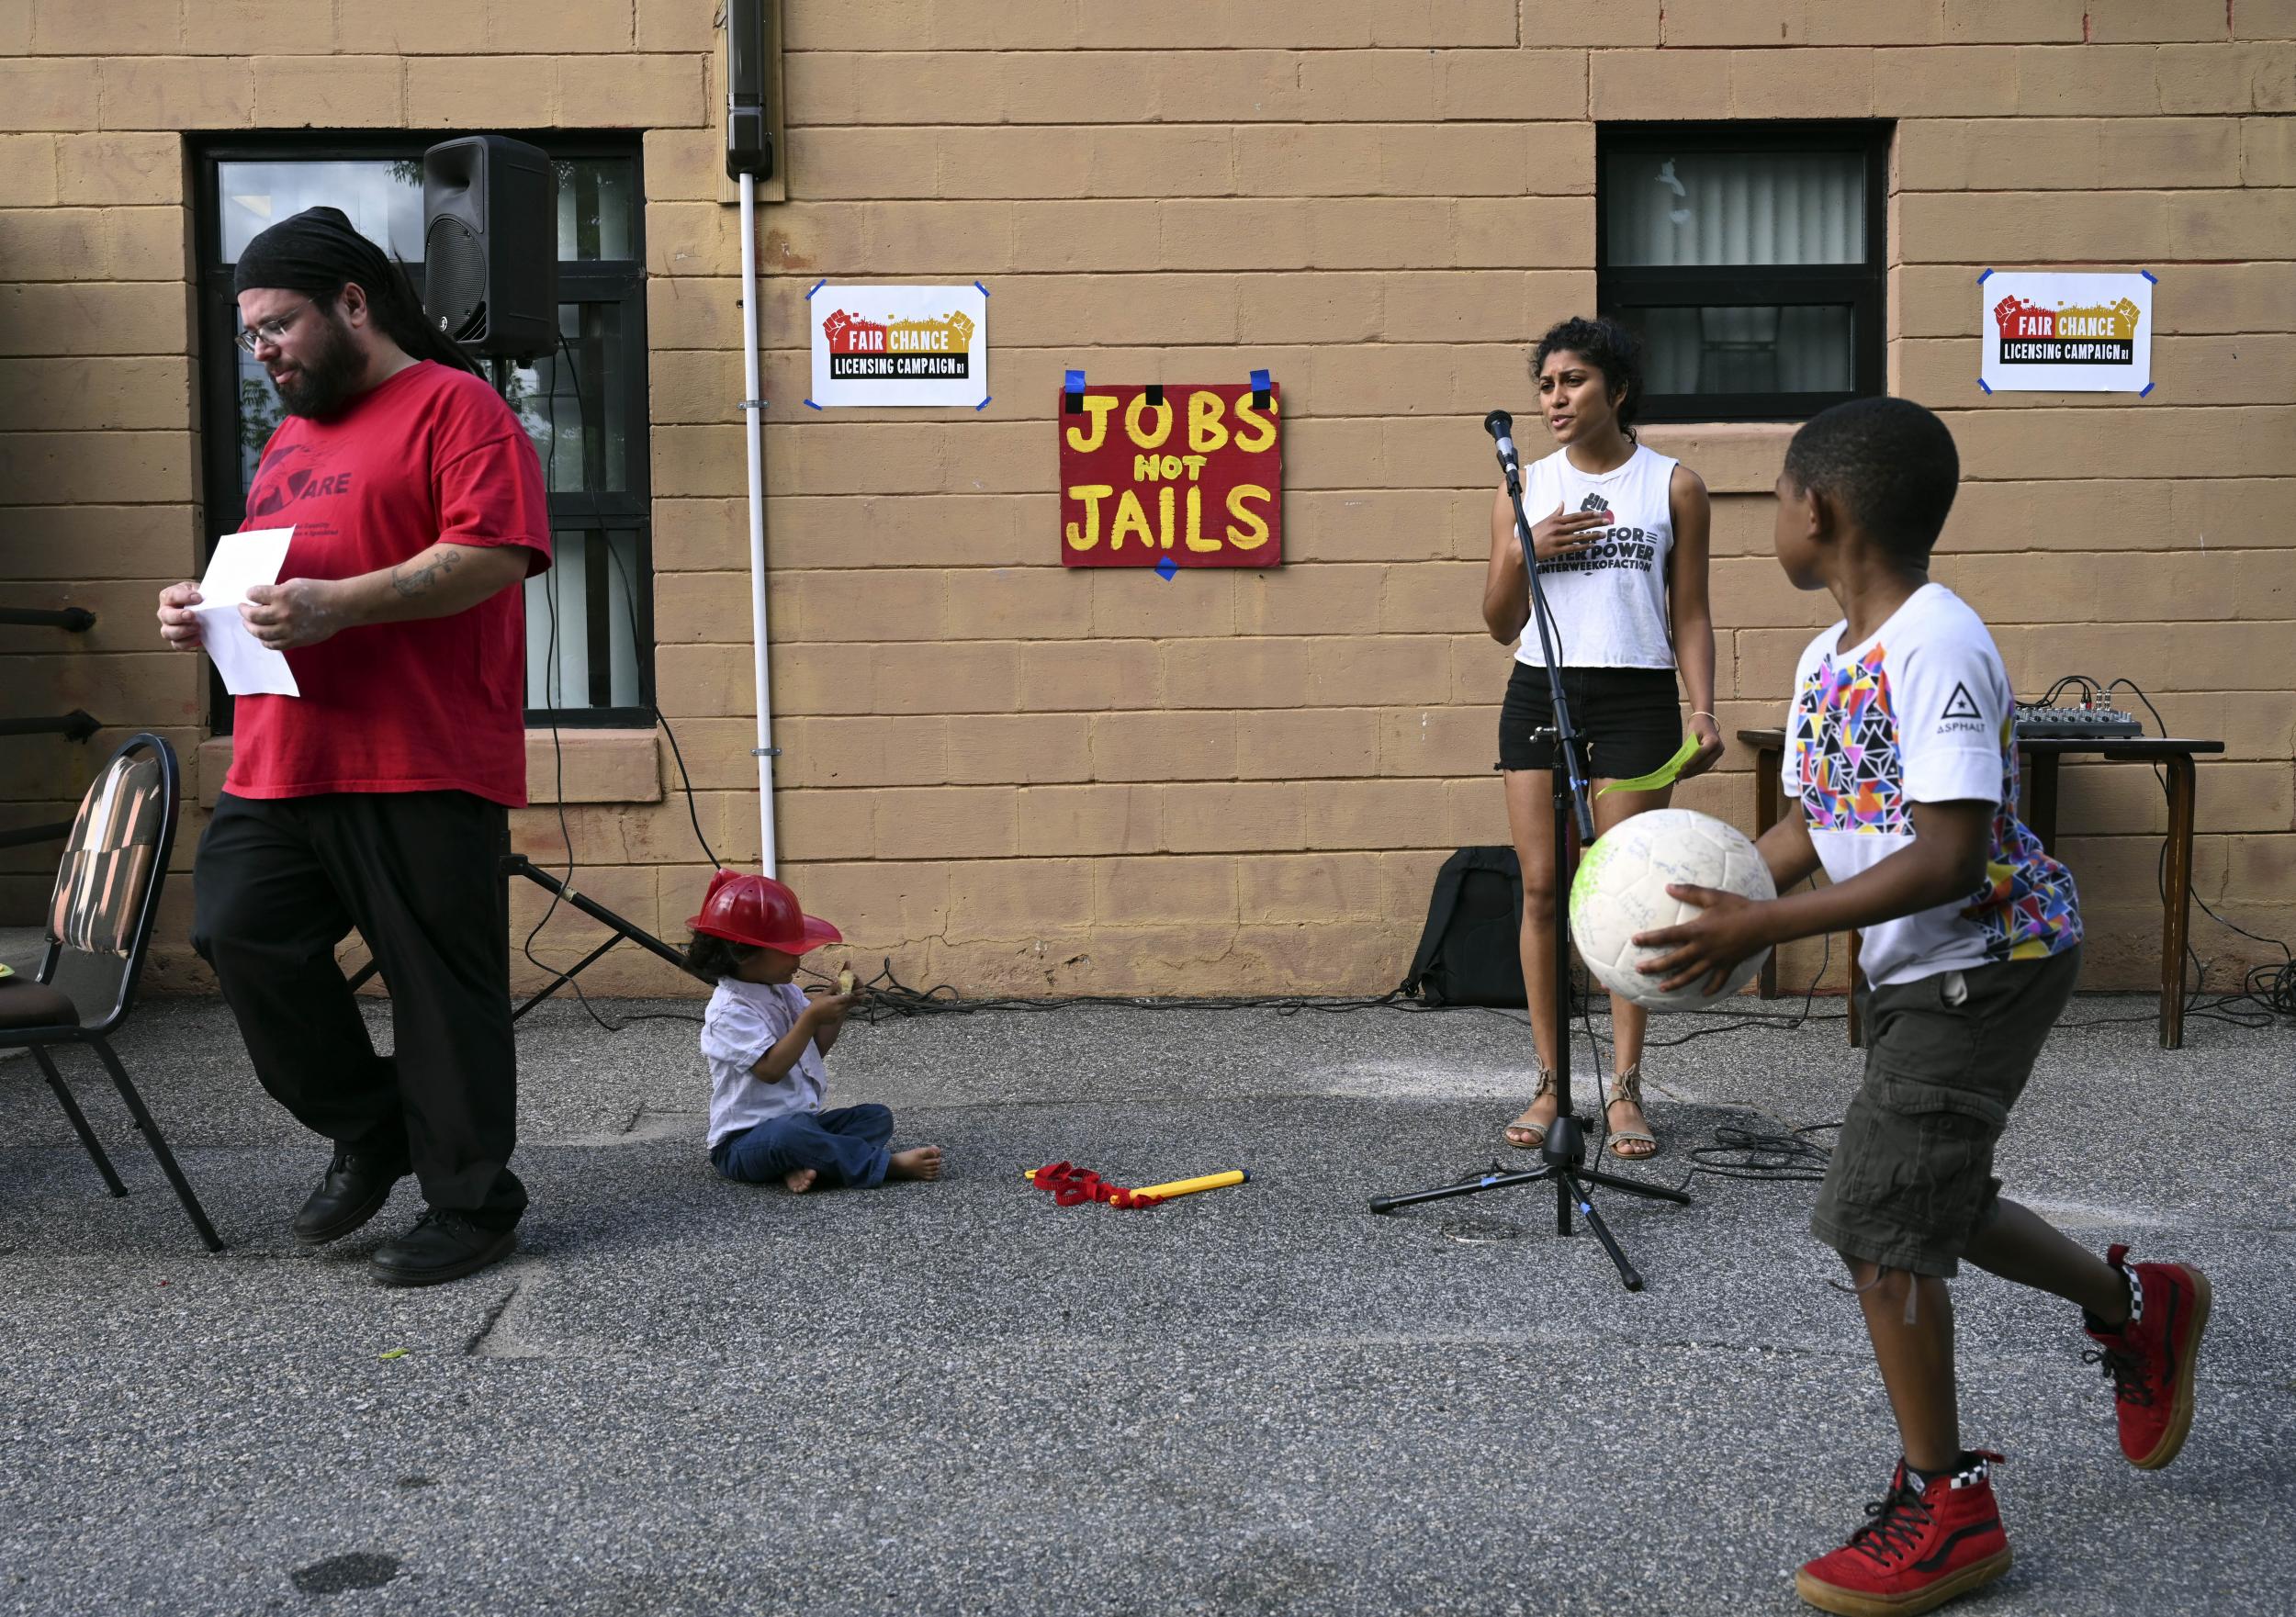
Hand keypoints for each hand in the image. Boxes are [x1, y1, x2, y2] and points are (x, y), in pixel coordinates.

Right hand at [156, 582, 203, 649]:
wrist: (206, 611)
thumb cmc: (199, 598)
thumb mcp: (199, 590)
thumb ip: (201, 591)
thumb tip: (205, 598)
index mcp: (169, 597)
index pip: (171, 595)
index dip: (183, 596)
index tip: (198, 598)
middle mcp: (165, 613)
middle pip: (165, 615)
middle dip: (178, 616)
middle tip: (192, 615)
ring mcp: (168, 627)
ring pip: (167, 632)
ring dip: (182, 630)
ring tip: (197, 627)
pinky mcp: (177, 640)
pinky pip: (177, 644)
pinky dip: (188, 642)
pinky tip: (198, 637)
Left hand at [240, 577, 345, 650]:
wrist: (340, 606)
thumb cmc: (319, 591)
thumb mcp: (294, 584)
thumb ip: (277, 593)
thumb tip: (261, 601)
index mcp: (282, 595)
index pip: (254, 594)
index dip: (250, 593)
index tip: (250, 594)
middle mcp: (282, 613)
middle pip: (253, 616)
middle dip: (244, 611)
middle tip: (243, 609)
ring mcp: (288, 629)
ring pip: (260, 633)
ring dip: (251, 627)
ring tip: (249, 623)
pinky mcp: (295, 640)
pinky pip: (273, 645)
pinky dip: (264, 641)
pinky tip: (263, 636)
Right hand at [806, 991, 859, 1027]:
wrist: (812, 1017)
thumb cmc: (816, 1004)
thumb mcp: (823, 994)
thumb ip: (832, 988)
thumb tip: (837, 981)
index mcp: (836, 1001)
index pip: (848, 997)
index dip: (850, 995)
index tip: (850, 992)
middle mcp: (839, 1008)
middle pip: (848, 1003)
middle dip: (849, 1000)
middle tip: (847, 997)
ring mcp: (838, 1015)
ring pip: (846, 1008)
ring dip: (846, 1005)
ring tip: (841, 1002)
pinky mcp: (837, 1019)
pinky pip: (842, 1013)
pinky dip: (841, 1010)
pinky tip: (836, 1008)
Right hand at [1526, 501, 1610, 562]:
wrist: (1523, 548)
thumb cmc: (1534, 534)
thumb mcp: (1545, 521)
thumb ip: (1556, 513)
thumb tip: (1562, 503)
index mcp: (1556, 521)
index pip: (1575, 516)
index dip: (1588, 514)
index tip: (1599, 513)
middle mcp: (1558, 529)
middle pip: (1580, 525)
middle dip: (1595, 523)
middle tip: (1607, 522)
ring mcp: (1558, 540)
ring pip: (1579, 536)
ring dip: (1592, 535)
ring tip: (1603, 534)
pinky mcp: (1556, 550)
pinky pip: (1573, 548)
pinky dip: (1583, 546)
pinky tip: (1592, 545)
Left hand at [1632, 886, 1772, 996]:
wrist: (1764, 923)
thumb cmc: (1738, 907)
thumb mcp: (1712, 896)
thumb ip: (1689, 892)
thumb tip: (1668, 886)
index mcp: (1696, 931)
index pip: (1667, 936)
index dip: (1650, 939)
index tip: (1634, 941)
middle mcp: (1703, 948)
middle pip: (1674, 961)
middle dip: (1655, 967)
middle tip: (1639, 970)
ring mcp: (1715, 959)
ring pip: (1691, 975)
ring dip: (1675, 983)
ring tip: (1662, 989)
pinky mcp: (1728, 965)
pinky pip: (1717, 980)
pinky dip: (1710, 988)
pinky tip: (1702, 995)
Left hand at [1678, 713, 1725, 779]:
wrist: (1705, 719)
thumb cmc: (1697, 725)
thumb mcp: (1692, 735)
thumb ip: (1688, 748)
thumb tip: (1681, 763)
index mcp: (1713, 741)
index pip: (1700, 754)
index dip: (1690, 762)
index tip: (1680, 768)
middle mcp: (1719, 749)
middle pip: (1704, 764)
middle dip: (1691, 771)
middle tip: (1678, 776)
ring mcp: (1718, 753)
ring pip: (1705, 767)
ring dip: (1693, 773)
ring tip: (1681, 777)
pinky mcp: (1715, 756)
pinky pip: (1706, 765)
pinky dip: (1696, 770)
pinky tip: (1687, 773)